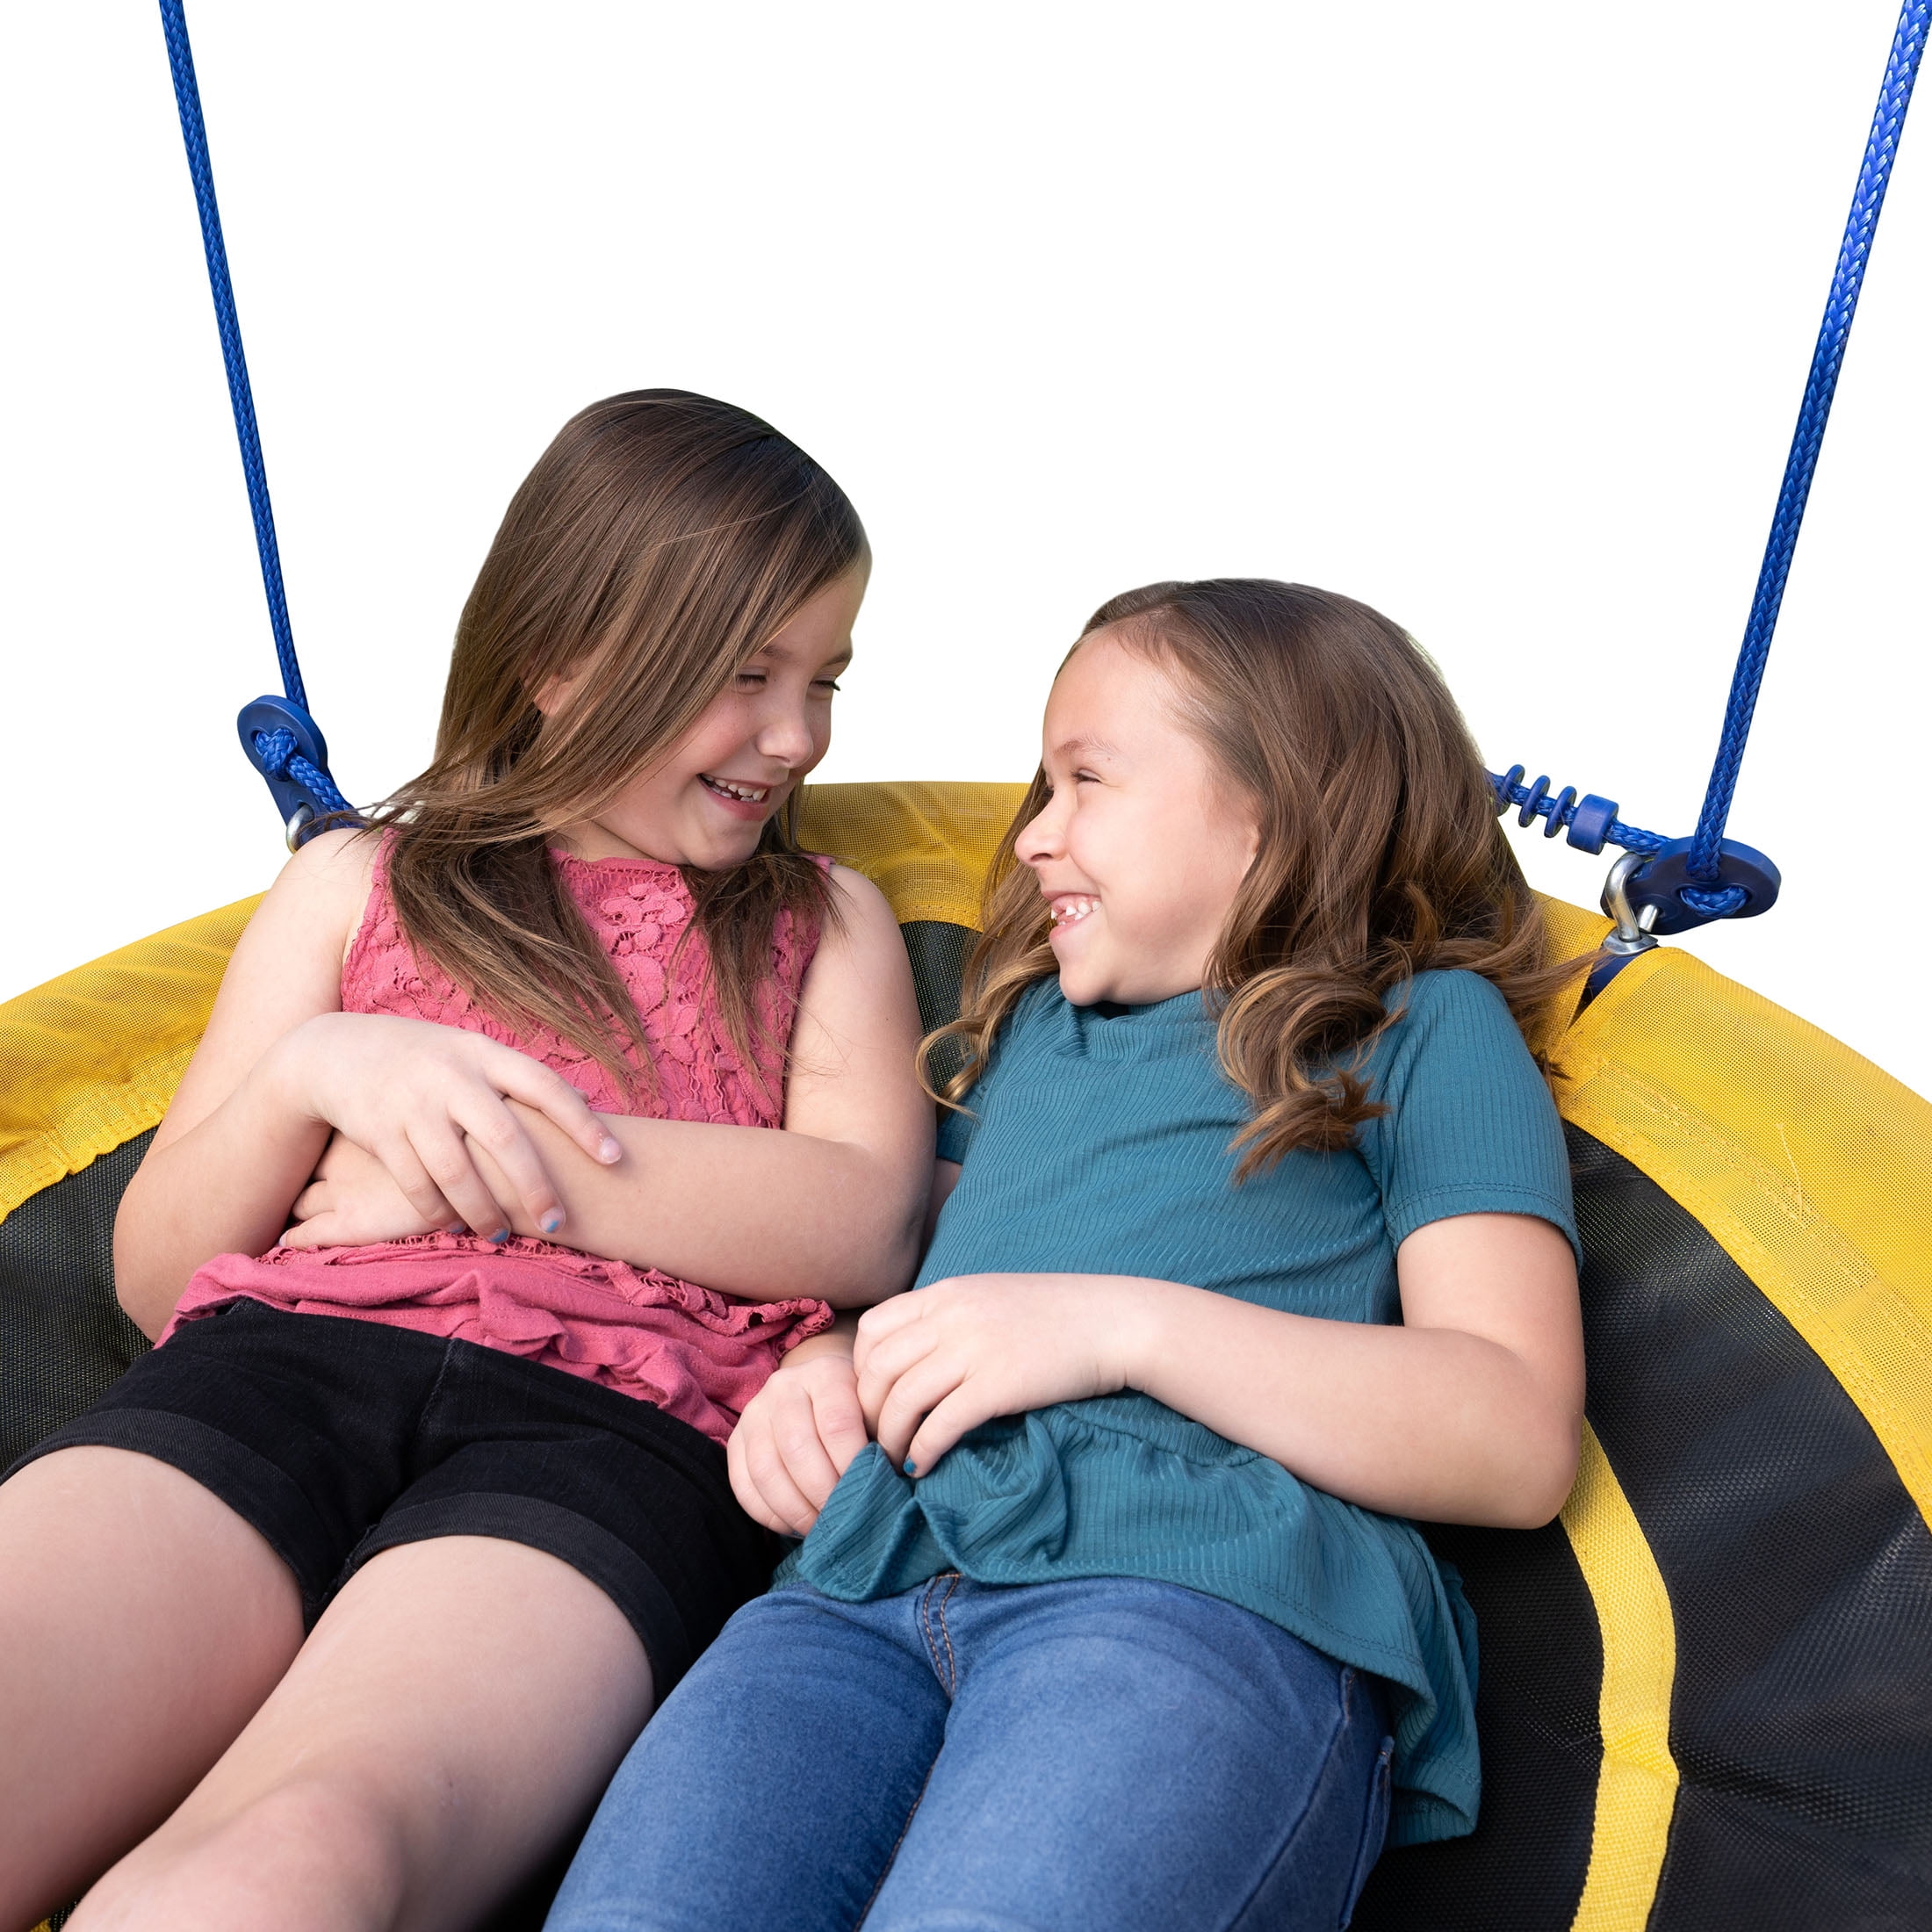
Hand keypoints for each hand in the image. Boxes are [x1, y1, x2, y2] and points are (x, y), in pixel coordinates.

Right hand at [271, 1012, 620, 1241]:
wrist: (336, 1050)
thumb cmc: (425, 1059)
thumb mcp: (470, 1052)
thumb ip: (516, 1078)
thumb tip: (586, 1102)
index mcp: (484, 1053)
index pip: (544, 1086)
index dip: (582, 1122)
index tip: (614, 1158)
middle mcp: (452, 1076)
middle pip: (506, 1138)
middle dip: (535, 1187)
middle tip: (558, 1222)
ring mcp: (414, 1104)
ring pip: (458, 1172)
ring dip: (483, 1210)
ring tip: (500, 1233)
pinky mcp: (381, 1132)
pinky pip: (416, 1184)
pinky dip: (438, 1212)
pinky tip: (454, 1226)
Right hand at [727, 1343, 870, 1533]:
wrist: (818, 1388)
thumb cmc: (856, 1408)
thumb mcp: (874, 1410)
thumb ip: (880, 1438)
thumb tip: (890, 1484)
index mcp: (824, 1373)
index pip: (836, 1423)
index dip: (851, 1465)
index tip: (868, 1491)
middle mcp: (783, 1386)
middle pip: (797, 1448)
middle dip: (823, 1493)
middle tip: (843, 1518)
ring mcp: (753, 1413)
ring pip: (766, 1471)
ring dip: (796, 1510)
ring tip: (821, 1527)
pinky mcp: (734, 1441)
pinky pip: (743, 1486)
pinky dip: (770, 1514)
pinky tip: (795, 1525)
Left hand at [853, 1274, 1160, 1476]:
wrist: (1114, 1321)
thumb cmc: (1057, 1314)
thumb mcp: (991, 1296)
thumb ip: (950, 1315)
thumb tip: (915, 1352)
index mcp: (947, 1292)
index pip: (873, 1329)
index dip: (860, 1372)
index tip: (874, 1400)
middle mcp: (951, 1316)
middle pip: (877, 1369)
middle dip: (867, 1413)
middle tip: (877, 1440)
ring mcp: (973, 1349)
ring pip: (901, 1400)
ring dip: (890, 1439)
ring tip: (895, 1461)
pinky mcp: (998, 1385)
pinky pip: (941, 1424)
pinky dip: (923, 1451)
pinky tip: (924, 1467)